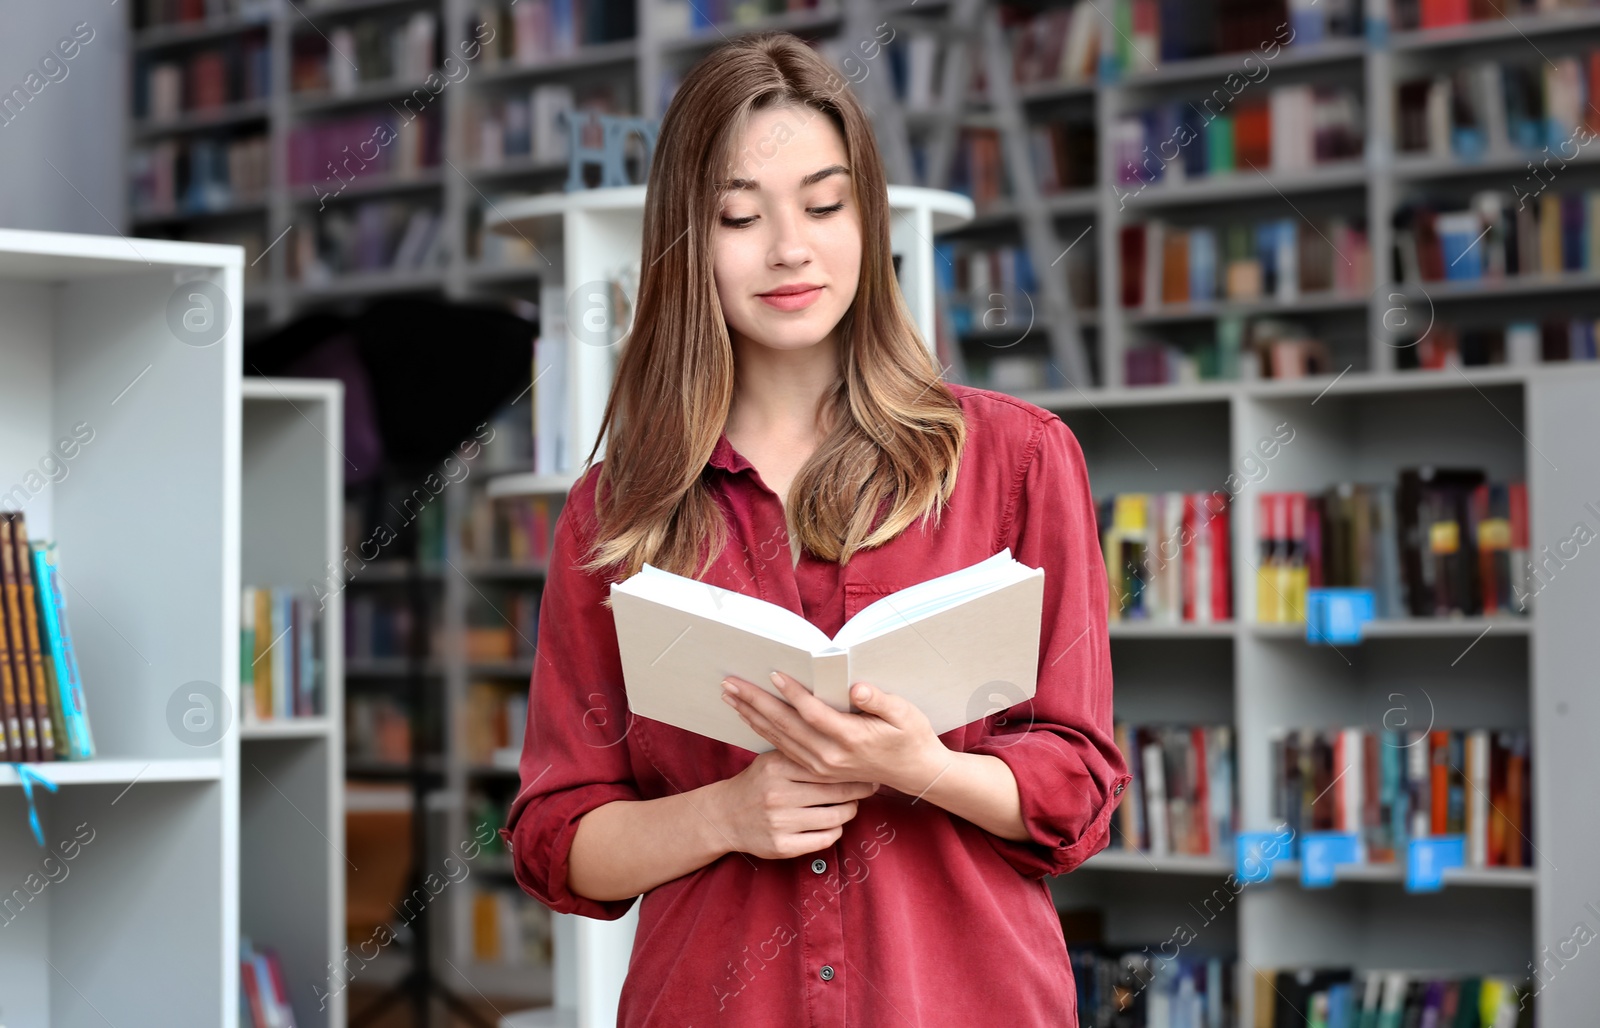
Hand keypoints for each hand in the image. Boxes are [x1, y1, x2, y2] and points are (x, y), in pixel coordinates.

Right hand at [710, 750, 875, 859]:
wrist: (725, 815)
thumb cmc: (758, 783)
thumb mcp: (772, 760)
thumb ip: (802, 754)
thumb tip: (845, 747)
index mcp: (777, 767)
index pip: (827, 766)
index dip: (853, 768)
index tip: (866, 767)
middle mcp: (777, 794)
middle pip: (837, 792)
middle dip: (859, 789)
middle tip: (869, 786)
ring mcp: (779, 822)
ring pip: (836, 817)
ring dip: (849, 811)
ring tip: (850, 804)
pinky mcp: (782, 846)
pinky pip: (825, 839)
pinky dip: (836, 830)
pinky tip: (833, 823)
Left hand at [721, 671, 949, 797]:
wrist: (914, 773)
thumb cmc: (911, 737)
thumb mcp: (905, 715)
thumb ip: (879, 701)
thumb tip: (857, 688)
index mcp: (851, 740)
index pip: (813, 713)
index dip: (793, 693)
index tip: (773, 673)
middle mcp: (830, 756)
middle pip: (785, 726)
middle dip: (755, 702)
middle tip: (731, 683)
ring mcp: (820, 765)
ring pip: (779, 738)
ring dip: (752, 716)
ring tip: (731, 696)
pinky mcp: (816, 768)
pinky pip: (783, 748)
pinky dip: (763, 731)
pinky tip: (749, 717)